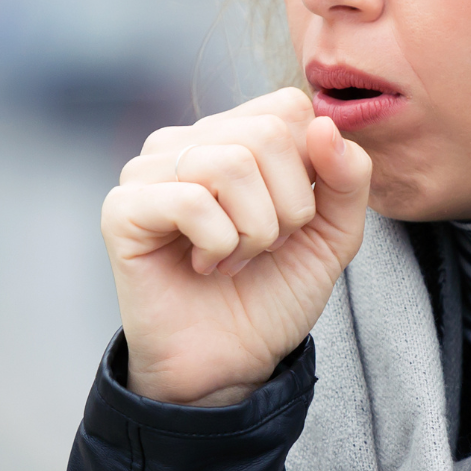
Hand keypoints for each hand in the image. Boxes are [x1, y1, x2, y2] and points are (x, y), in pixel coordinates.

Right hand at [100, 88, 372, 405]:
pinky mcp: (123, 209)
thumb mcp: (333, 234)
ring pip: (231, 164)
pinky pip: (191, 200)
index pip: (288, 108)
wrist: (230, 362)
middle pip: (266, 134)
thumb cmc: (272, 293)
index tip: (293, 219)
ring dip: (254, 230)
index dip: (311, 169)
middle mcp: (186, 142)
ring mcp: (148, 171)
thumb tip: (325, 126)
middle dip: (288, 206)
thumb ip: (347, 178)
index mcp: (232, 135)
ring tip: (235, 258)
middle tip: (265, 246)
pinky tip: (206, 266)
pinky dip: (218, 243)